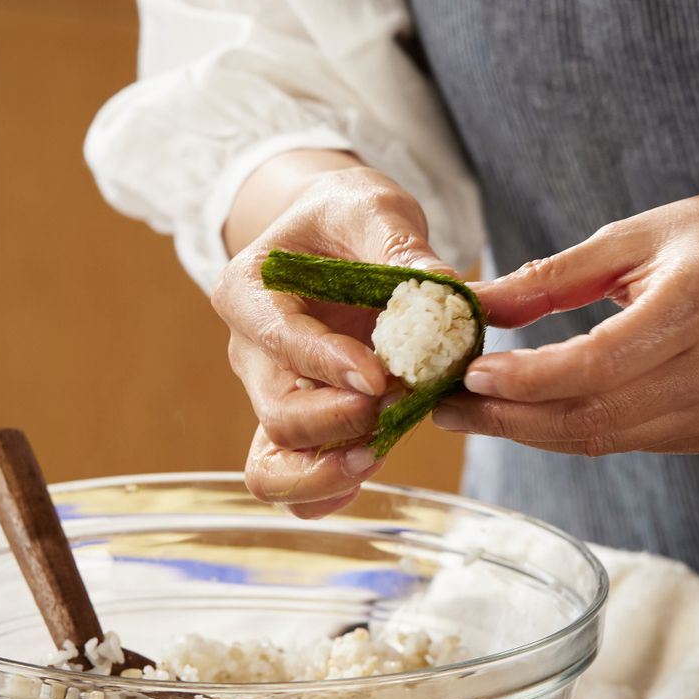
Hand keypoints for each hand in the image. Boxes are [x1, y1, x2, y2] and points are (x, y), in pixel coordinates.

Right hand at [212, 161, 451, 516]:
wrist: (333, 239)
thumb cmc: (345, 219)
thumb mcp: (372, 210)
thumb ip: (403, 248)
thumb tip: (449, 294)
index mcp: (250, 292)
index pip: (280, 340)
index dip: (329, 364)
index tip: (381, 377)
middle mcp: (254, 353)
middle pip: (278, 416)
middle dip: (337, 424)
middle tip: (395, 408)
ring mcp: (275, 394)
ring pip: (274, 466)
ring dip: (328, 472)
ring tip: (382, 450)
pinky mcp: (306, 421)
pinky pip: (298, 480)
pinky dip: (330, 488)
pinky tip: (372, 465)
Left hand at [434, 188, 698, 454]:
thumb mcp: (630, 238)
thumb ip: (550, 278)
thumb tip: (478, 304)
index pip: (595, 364)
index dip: (525, 379)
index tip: (469, 376)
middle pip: (591, 417)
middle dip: (507, 419)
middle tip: (448, 409)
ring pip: (603, 438)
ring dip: (529, 430)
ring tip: (474, 412)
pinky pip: (625, 440)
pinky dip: (569, 429)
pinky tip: (531, 412)